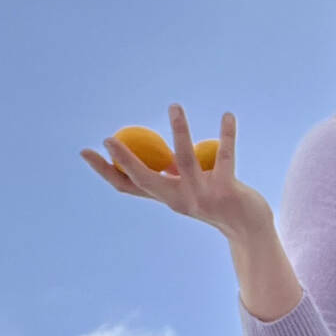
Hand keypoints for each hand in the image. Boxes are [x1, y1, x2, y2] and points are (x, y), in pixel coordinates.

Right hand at [81, 103, 272, 240]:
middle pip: (145, 180)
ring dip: (179, 131)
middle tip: (109, 138)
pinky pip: (225, 157)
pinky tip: (228, 115)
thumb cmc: (217, 202)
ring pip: (185, 160)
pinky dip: (227, 135)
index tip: (85, 151)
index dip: (105, 170)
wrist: (249, 229)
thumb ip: (172, 177)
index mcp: (166, 197)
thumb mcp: (190, 190)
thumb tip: (156, 154)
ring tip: (174, 106)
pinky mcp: (226, 191)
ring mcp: (202, 197)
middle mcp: (179, 200)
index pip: (127, 186)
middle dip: (126, 160)